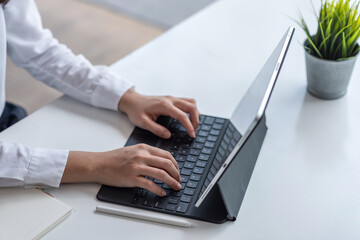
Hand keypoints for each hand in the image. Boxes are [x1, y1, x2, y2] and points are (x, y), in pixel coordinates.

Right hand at [62, 144, 180, 195]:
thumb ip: (146, 154)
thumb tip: (161, 162)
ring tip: (175, 187)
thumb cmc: (114, 158)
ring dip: (171, 182)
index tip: (178, 171)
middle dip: (177, 174)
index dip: (175, 164)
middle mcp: (142, 156)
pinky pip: (150, 185)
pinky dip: (158, 190)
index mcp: (144, 148)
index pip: (166, 155)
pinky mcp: (132, 178)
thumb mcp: (133, 150)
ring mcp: (137, 167)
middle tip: (179, 180)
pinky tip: (162, 193)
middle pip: (167, 164)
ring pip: (161, 174)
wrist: (98, 164)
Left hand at [118, 88, 199, 138]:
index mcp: (164, 106)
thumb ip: (156, 129)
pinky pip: (187, 102)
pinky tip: (190, 117)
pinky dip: (191, 109)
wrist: (132, 101)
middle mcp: (170, 100)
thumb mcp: (143, 123)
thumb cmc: (136, 110)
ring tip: (194, 125)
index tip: (192, 135)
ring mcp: (171, 98)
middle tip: (194, 131)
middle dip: (196, 120)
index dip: (189, 126)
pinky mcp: (171, 99)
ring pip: (191, 102)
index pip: (182, 116)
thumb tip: (168, 135)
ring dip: (195, 113)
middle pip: (191, 107)